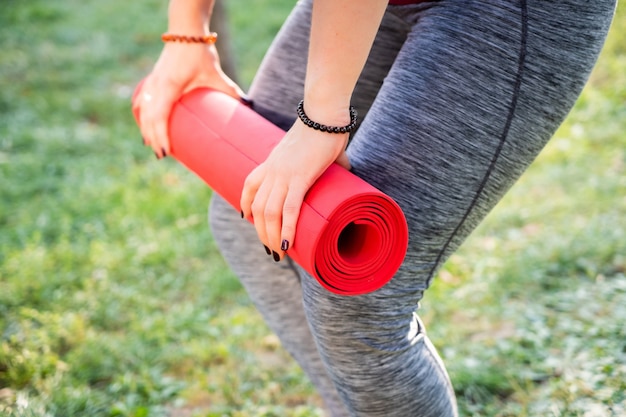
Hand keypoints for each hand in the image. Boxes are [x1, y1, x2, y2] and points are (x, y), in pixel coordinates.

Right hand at [132, 42, 243, 157]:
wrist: (186, 31)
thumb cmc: (200, 53)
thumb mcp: (216, 75)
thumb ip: (231, 92)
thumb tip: (247, 107)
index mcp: (169, 87)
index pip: (159, 117)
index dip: (160, 136)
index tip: (165, 152)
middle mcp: (156, 86)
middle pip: (148, 118)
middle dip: (153, 138)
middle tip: (161, 155)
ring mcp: (152, 82)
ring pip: (143, 110)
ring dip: (146, 128)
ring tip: (151, 145)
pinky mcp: (153, 79)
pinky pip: (142, 100)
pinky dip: (142, 113)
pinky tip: (143, 123)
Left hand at [240, 120, 350, 259]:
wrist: (325, 113)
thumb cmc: (325, 127)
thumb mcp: (315, 148)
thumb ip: (327, 162)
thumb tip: (347, 168)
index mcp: (272, 161)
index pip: (250, 186)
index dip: (246, 205)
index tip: (249, 220)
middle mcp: (273, 170)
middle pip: (257, 208)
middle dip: (261, 232)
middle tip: (271, 250)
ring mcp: (284, 174)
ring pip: (269, 213)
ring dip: (271, 237)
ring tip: (279, 254)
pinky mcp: (300, 177)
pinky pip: (289, 209)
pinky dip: (287, 229)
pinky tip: (288, 245)